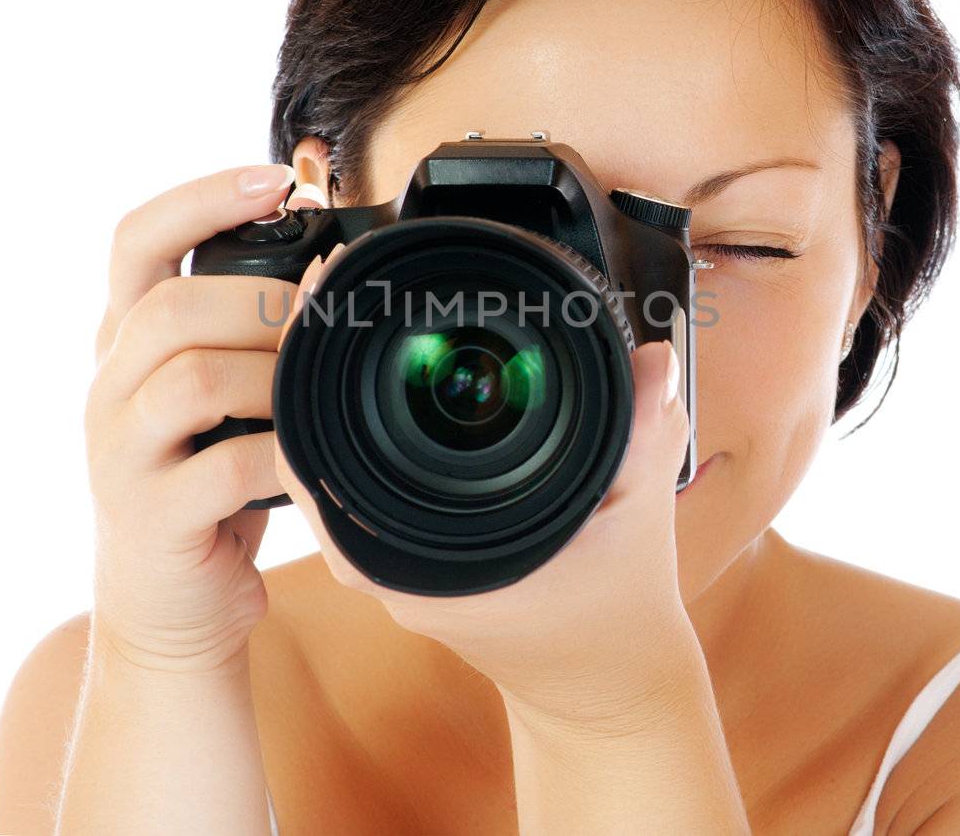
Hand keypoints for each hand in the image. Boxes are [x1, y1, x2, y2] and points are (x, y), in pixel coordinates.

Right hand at [83, 162, 306, 673]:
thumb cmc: (210, 484)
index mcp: (125, 340)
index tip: (279, 177)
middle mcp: (109, 386)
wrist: (169, 606)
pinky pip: (223, 468)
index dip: (203, 197)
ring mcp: (119, 453)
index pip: (136, 240)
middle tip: (319, 320)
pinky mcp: (150, 517)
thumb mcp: (220, 395)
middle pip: (169, 306)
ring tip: (315, 395)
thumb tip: (329, 257)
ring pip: (191, 378)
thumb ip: (249, 332)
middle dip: (259, 302)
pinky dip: (282, 458)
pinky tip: (309, 461)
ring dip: (274, 378)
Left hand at [279, 252, 697, 727]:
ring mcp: (383, 555)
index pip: (318, 453)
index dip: (311, 363)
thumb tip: (651, 359)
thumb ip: (645, 432)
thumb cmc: (615, 608)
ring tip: (338, 301)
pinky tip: (369, 357)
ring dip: (330, 381)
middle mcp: (383, 561)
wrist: (603, 683)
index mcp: (419, 560)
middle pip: (307, 440)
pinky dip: (355, 412)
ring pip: (324, 453)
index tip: (321, 292)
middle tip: (326, 277)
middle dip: (316, 354)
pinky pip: (352, 469)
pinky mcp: (396, 545)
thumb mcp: (639, 511)